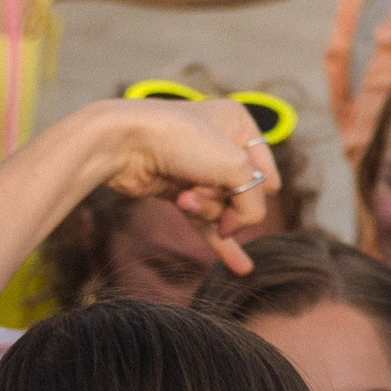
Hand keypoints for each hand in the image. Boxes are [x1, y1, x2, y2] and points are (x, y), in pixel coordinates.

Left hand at [85, 97, 272, 273]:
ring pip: (222, 208)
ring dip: (206, 210)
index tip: (244, 185)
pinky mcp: (179, 189)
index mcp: (238, 124)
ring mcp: (198, 168)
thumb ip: (252, 203)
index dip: (257, 188)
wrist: (123, 144)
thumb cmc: (180, 141)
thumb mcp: (235, 167)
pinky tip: (241, 266)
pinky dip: (220, 242)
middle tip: (202, 188)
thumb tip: (238, 226)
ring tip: (183, 198)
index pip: (267, 173)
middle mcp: (220, 143)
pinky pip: (207, 221)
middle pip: (243, 194)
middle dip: (226, 199)